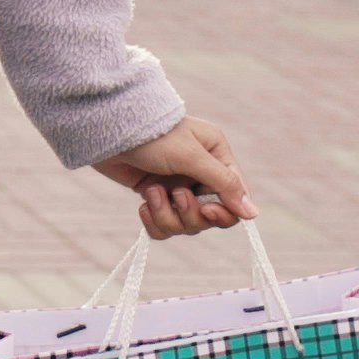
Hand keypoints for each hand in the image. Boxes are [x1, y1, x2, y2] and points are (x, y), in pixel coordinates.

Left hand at [93, 115, 249, 238]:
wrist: (105, 131)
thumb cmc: (151, 135)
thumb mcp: (191, 156)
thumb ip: (223, 184)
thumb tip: (253, 214)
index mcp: (217, 156)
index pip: (235, 197)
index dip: (223, 211)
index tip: (206, 210)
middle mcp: (201, 173)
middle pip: (211, 217)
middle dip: (191, 214)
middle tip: (176, 195)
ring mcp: (177, 187)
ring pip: (187, 225)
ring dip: (168, 215)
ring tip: (152, 193)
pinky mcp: (156, 197)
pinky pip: (165, 227)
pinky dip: (154, 221)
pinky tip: (143, 205)